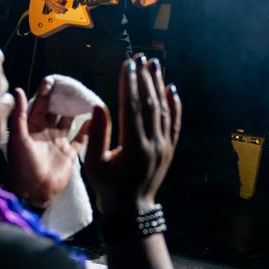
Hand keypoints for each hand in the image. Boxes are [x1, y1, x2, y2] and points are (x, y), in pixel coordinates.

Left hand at [5, 78, 88, 206]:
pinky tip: (95, 118)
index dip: (45, 91)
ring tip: (85, 97)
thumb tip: (17, 89)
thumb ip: (19, 114)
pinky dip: (88, 129)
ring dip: (75, 110)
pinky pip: (81, 138)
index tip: (52, 78)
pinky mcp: (70, 153)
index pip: (39, 104)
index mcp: (32, 127)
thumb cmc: (22, 166)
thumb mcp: (17, 138)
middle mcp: (46, 132)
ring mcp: (59, 142)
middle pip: (56, 110)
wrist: (35, 192)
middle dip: (62, 97)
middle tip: (72, 84)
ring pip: (69, 121)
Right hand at [42, 0, 66, 13]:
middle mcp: (49, 1)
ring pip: (54, 9)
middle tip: (66, 10)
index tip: (64, 2)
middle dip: (61, 8)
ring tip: (64, 12)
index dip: (61, 2)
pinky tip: (59, 12)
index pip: (57, 0)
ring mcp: (48, 4)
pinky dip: (56, 11)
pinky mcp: (48, 5)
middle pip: (56, 5)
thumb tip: (63, 0)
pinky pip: (52, 9)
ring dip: (59, 11)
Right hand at [83, 55, 180, 214]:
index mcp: (133, 147)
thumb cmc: (108, 188)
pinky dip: (174, 105)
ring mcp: (164, 146)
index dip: (129, 83)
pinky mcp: (170, 149)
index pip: (131, 107)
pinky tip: (172, 89)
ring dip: (158, 85)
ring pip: (163, 110)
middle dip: (145, 78)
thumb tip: (99, 105)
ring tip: (154, 64)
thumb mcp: (94, 165)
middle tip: (141, 57)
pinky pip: (174, 122)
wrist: (132, 211)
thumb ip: (98, 134)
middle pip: (149, 104)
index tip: (127, 64)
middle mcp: (153, 144)